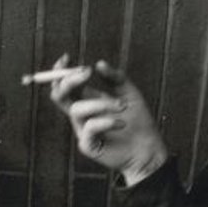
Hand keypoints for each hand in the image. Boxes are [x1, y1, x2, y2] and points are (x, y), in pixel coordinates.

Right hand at [48, 61, 167, 180]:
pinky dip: (107, 121)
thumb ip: (115, 78)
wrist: (148, 149)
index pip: (65, 85)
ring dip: (101, 103)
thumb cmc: (139, 122)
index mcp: (87, 101)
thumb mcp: (130, 94)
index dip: (60, 71)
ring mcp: (82, 130)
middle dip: (69, 80)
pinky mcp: (88, 145)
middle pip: (59, 95)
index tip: (67, 57)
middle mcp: (81, 115)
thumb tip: (98, 63)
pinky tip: (122, 123)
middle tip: (87, 72)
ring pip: (78, 109)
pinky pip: (89, 127)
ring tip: (123, 106)